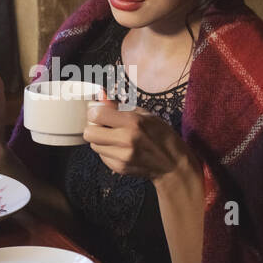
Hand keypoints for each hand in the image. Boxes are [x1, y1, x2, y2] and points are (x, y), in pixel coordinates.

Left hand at [82, 88, 198, 183]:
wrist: (172, 164)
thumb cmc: (161, 135)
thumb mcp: (144, 114)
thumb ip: (119, 105)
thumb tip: (100, 94)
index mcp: (133, 122)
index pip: (96, 114)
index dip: (95, 112)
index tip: (100, 112)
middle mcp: (126, 140)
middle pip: (89, 133)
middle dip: (94, 127)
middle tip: (104, 126)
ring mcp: (122, 156)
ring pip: (93, 146)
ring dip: (100, 140)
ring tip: (115, 137)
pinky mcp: (120, 168)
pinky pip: (102, 156)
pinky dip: (107, 151)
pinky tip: (120, 148)